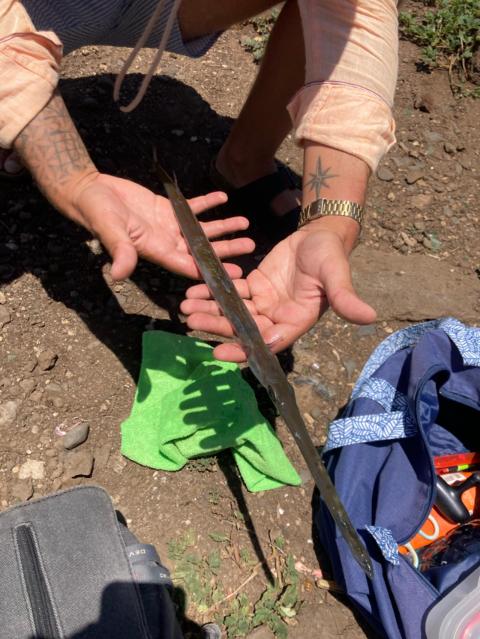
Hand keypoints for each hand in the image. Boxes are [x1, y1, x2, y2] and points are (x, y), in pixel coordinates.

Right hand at [71, 172, 254, 279]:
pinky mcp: (167, 208)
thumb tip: (119, 274)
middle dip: (226, 249)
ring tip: (246, 223)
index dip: (212, 271)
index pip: (190, 266)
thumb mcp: (110, 231)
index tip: (234, 275)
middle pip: (202, 249)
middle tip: (250, 247)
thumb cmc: (98, 213)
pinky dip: (208, 203)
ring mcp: (168, 225)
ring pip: (202, 230)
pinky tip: (224, 198)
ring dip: (223, 227)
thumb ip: (120, 251)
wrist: (90, 192)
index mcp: (157, 251)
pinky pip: (192, 207)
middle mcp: (167, 242)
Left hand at [180, 218, 375, 361]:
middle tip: (192, 322)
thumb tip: (370, 317)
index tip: (223, 352)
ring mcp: (264, 304)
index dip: (248, 348)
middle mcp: (277, 318)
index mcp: (297, 321)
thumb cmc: (330, 255)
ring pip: (234, 312)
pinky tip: (193, 290)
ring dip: (210, 311)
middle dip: (219, 327)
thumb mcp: (336, 274)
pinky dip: (213, 293)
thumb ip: (345, 297)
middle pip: (245, 329)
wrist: (319, 235)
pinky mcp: (254, 288)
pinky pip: (232, 294)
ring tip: (186, 307)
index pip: (271, 341)